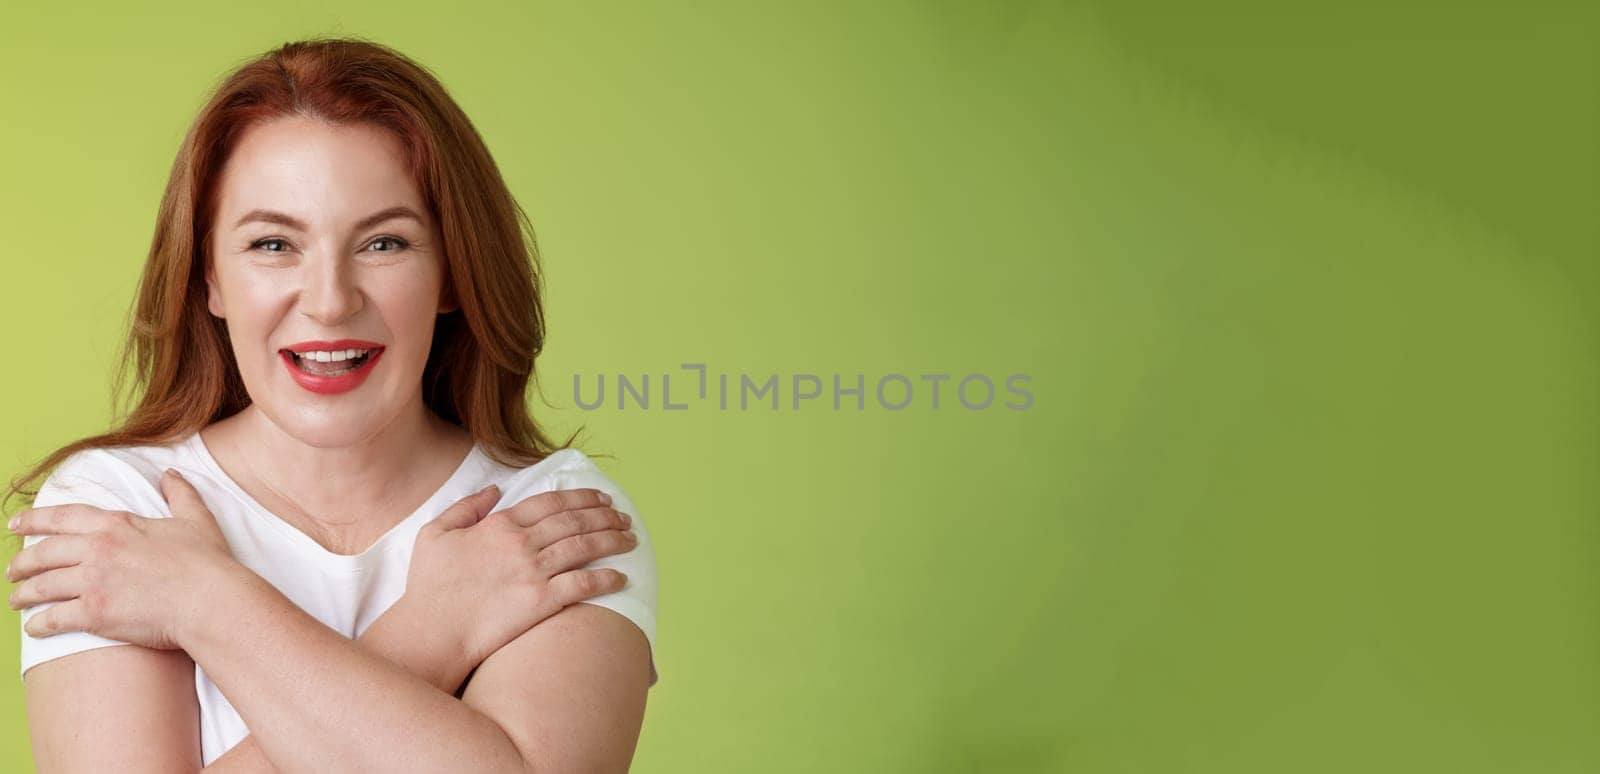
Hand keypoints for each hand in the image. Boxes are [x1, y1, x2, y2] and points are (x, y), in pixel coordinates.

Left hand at [6, 468, 237, 649]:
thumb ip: (180, 493)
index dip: (33, 519)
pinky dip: (38, 624)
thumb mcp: (196, 518)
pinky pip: (54, 618)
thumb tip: (171, 474)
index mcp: (116, 524)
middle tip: (12, 571)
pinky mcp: (95, 614)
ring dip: (24, 594)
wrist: (210, 600)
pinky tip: (34, 628)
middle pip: (43, 553)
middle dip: (21, 562)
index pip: (63, 517)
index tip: (14, 524)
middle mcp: (98, 549)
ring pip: (42, 586)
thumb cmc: (207, 562)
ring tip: (16, 600)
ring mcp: (94, 582)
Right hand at [405, 484, 636, 666]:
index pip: (552, 502)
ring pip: (584, 547)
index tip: (601, 497)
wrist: (431, 631)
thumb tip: (495, 489)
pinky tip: (622, 576)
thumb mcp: (435, 534)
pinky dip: (606, 578)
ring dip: (613, 540)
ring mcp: (532, 572)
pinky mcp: (540, 602)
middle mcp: (521, 543)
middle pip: (574, 521)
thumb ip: (466, 507)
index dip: (582, 496)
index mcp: (499, 525)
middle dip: (605, 515)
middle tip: (624, 516)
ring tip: (631, 538)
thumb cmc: (428, 587)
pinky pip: (583, 585)